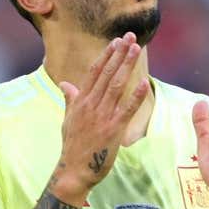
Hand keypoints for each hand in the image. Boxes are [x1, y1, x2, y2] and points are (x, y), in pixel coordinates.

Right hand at [51, 33, 148, 205]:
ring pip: (116, 86)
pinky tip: (144, 82)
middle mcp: (90, 105)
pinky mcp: (113, 129)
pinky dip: (135, 95)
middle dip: (119, 54)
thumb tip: (65, 84)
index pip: (95, 72)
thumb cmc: (72, 146)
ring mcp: (102, 116)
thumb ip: (70, 99)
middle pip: (107, 74)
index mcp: (80, 101)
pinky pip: (126, 109)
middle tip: (131, 37)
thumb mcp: (68, 119)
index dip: (107, 55)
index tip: (116, 41)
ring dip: (127, 66)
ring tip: (136, 50)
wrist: (74, 171)